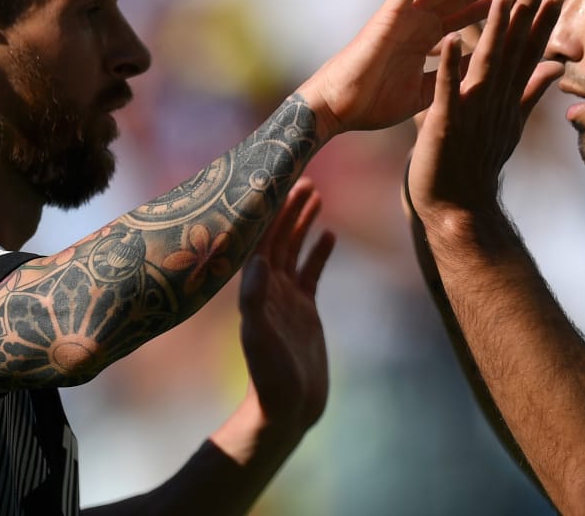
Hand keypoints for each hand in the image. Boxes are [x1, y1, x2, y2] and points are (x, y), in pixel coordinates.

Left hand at [235, 177, 336, 439]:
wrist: (288, 408)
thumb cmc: (269, 376)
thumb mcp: (259, 337)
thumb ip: (256, 301)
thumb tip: (257, 260)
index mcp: (255, 287)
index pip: (261, 238)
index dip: (268, 209)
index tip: (278, 179)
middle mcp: (268, 287)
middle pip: (277, 236)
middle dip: (287, 207)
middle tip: (304, 177)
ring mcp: (287, 296)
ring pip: (294, 248)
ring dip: (302, 222)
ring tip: (316, 194)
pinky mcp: (305, 310)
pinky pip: (311, 271)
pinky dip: (318, 251)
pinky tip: (329, 234)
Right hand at [298, 0, 533, 138]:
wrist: (339, 108)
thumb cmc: (374, 103)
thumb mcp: (425, 92)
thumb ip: (450, 76)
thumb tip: (482, 71)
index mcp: (429, 39)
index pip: (471, 16)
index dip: (499, 5)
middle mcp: (420, 22)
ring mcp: (405, 15)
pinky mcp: (388, 15)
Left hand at [407, 0, 563, 216]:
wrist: (458, 209)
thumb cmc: (478, 166)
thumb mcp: (510, 124)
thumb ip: (530, 93)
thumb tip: (555, 70)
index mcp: (507, 100)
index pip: (527, 55)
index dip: (540, 23)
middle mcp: (495, 103)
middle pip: (513, 53)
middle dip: (525, 16)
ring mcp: (473, 113)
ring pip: (486, 65)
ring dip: (493, 33)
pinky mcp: (446, 125)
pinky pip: (446, 91)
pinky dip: (448, 66)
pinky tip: (450, 39)